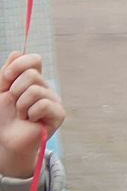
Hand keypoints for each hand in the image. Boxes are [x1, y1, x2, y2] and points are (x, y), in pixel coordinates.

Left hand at [0, 52, 62, 180]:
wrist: (6, 138)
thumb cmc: (2, 115)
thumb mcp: (0, 90)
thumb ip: (7, 72)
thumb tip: (17, 52)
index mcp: (33, 79)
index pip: (34, 59)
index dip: (18, 66)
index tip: (5, 79)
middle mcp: (45, 87)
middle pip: (32, 75)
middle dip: (15, 90)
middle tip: (14, 104)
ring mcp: (54, 100)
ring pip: (35, 91)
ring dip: (20, 105)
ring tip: (21, 114)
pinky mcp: (58, 114)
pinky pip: (42, 105)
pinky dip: (30, 114)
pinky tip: (31, 120)